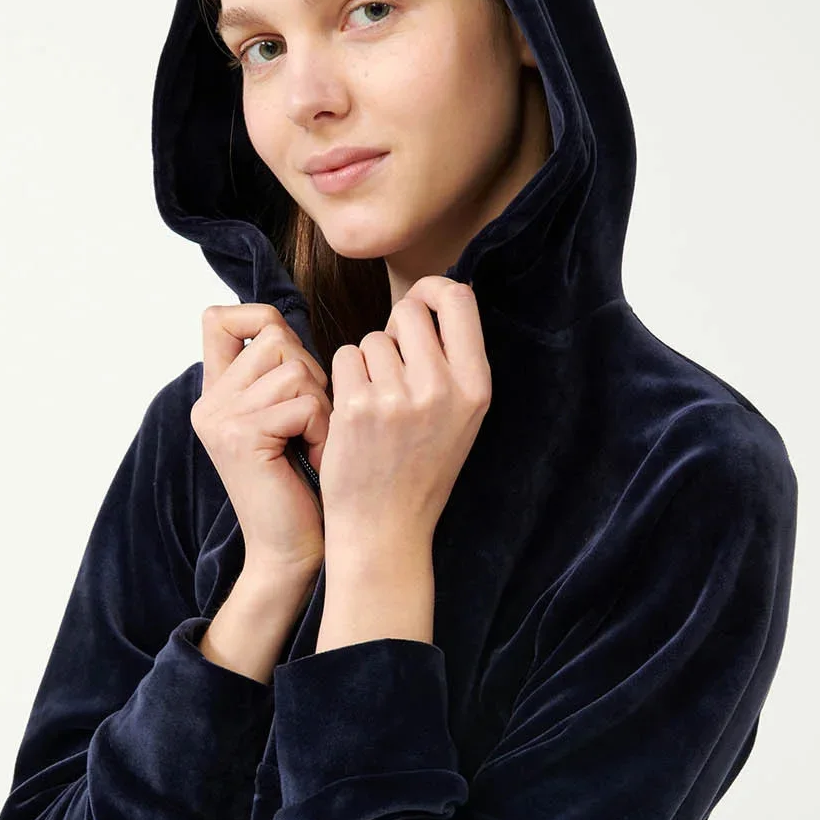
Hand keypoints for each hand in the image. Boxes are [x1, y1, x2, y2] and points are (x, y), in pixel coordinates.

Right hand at [189, 302, 331, 577]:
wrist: (290, 551)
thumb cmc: (303, 485)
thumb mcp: (286, 419)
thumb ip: (278, 374)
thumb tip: (289, 328)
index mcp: (215, 393)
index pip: (220, 318)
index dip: (260, 320)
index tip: (290, 361)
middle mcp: (209, 401)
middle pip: (275, 339)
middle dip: (311, 376)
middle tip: (309, 425)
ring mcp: (220, 417)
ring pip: (294, 370)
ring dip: (321, 407)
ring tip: (312, 444)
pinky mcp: (241, 436)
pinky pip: (303, 404)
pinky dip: (322, 431)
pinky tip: (316, 459)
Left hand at [318, 277, 491, 546]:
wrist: (386, 530)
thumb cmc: (421, 471)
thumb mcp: (460, 417)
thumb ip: (454, 361)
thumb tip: (435, 293)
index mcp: (475, 387)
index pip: (459, 299)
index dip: (435, 289)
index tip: (424, 301)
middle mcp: (442, 388)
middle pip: (409, 311)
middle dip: (396, 331)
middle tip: (394, 374)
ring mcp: (398, 398)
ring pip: (372, 338)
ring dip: (368, 364)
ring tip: (377, 409)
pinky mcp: (357, 407)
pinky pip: (345, 358)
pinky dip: (344, 380)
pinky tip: (355, 416)